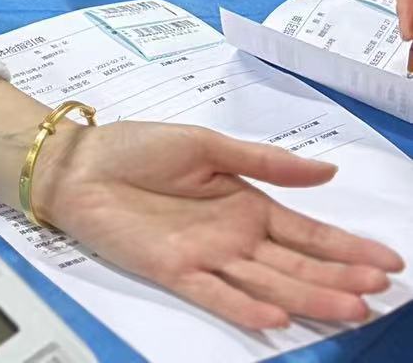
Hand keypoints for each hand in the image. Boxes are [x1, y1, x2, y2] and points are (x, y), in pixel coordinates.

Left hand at [39, 121, 401, 328]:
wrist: (78, 162)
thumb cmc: (136, 147)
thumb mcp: (206, 144)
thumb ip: (265, 161)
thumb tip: (327, 169)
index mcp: (246, 204)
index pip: (307, 232)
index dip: (347, 247)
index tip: (389, 261)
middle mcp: (233, 236)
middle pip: (297, 264)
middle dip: (339, 277)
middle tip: (379, 290)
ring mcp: (206, 256)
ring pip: (268, 282)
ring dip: (308, 297)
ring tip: (350, 308)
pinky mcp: (174, 270)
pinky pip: (216, 292)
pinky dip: (246, 305)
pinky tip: (276, 314)